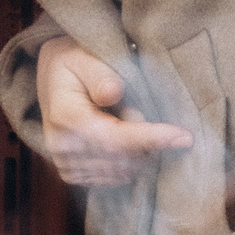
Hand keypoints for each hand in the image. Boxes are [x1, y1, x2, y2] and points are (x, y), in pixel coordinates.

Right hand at [34, 36, 192, 186]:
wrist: (51, 78)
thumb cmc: (73, 63)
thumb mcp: (83, 56)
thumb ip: (100, 73)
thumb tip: (113, 93)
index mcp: (65, 116)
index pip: (114, 138)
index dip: (151, 138)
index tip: (183, 137)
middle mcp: (62, 146)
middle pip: (122, 158)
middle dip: (149, 143)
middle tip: (155, 118)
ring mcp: (64, 164)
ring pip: (120, 172)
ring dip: (140, 154)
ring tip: (135, 124)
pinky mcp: (71, 174)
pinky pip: (112, 179)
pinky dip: (129, 164)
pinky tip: (131, 144)